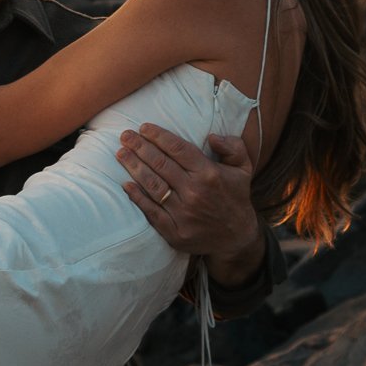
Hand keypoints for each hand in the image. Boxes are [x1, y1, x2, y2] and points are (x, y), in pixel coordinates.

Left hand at [117, 123, 264, 281]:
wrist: (237, 238)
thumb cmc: (236, 197)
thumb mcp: (244, 168)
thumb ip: (233, 147)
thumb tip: (211, 136)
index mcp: (209, 174)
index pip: (177, 149)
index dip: (158, 136)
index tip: (143, 128)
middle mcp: (194, 192)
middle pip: (160, 164)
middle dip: (140, 147)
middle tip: (125, 136)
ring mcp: (183, 213)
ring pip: (152, 185)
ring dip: (134, 167)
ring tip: (121, 154)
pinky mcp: (174, 231)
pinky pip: (151, 211)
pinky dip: (137, 197)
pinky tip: (125, 184)